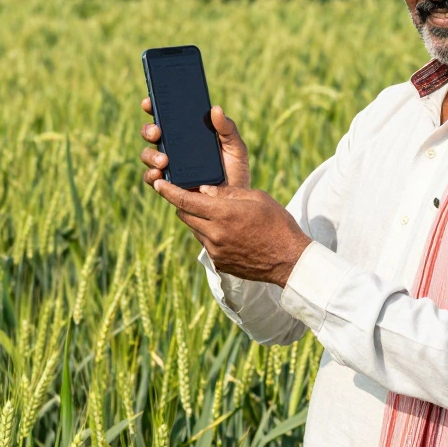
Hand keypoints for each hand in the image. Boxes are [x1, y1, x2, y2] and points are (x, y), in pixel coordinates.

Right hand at [139, 99, 249, 188]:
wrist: (235, 203)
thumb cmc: (234, 171)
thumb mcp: (235, 147)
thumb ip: (227, 129)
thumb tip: (215, 109)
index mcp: (187, 134)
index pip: (166, 117)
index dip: (154, 107)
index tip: (149, 103)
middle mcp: (173, 148)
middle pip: (152, 134)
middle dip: (149, 130)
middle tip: (157, 132)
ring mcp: (168, 167)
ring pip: (148, 155)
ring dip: (150, 155)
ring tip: (164, 160)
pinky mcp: (167, 186)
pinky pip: (152, 179)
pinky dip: (151, 176)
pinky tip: (159, 175)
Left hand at [150, 181, 310, 286]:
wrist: (289, 259)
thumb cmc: (277, 223)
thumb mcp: (255, 197)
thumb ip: (225, 192)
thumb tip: (202, 190)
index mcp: (223, 214)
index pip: (185, 200)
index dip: (168, 191)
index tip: (158, 183)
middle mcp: (215, 234)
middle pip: (184, 215)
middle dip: (184, 204)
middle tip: (194, 195)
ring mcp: (216, 251)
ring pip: (194, 230)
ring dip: (198, 219)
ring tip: (218, 214)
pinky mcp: (219, 263)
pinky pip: (205, 244)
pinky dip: (209, 234)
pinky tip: (228, 231)